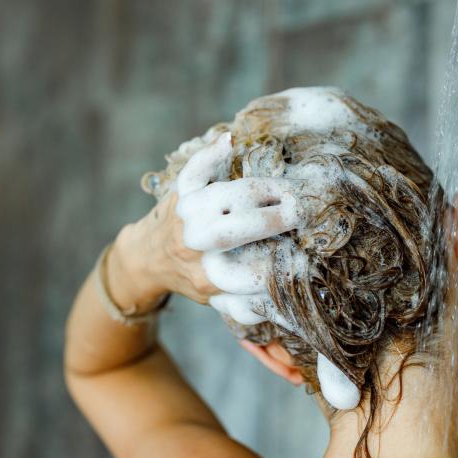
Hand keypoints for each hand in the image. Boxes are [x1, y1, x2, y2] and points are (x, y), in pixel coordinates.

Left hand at [108, 132, 306, 308]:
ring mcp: (187, 216)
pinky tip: (229, 143)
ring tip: (284, 191)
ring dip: (259, 190)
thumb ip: (253, 307)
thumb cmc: (195, 277)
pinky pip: (194, 170)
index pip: (256, 271)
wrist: (148, 258)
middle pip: (239, 228)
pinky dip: (210, 154)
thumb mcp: (221, 301)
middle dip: (274, 219)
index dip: (286, 261)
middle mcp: (196, 247)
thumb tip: (293, 313)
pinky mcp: (180, 192)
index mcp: (211, 278)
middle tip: (301, 212)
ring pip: (224, 196)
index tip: (308, 253)